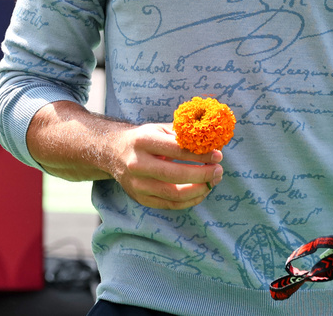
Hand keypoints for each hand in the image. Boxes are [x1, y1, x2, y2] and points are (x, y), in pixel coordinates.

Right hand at [108, 123, 223, 209]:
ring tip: (213, 182)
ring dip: (199, 190)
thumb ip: (182, 134)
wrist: (114, 152)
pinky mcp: (140, 198)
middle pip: (176, 175)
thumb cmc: (144, 139)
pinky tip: (202, 192)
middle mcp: (137, 164)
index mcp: (143, 141)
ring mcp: (137, 184)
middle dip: (203, 174)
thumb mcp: (159, 129)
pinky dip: (190, 200)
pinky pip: (170, 204)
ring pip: (174, 194)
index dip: (200, 154)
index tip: (218, 155)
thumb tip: (211, 140)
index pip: (177, 150)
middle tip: (219, 171)